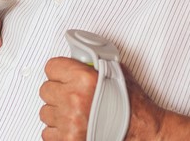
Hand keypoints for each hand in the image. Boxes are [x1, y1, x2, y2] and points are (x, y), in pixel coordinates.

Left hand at [39, 57, 164, 140]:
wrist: (144, 133)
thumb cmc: (134, 107)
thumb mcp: (117, 73)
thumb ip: (93, 62)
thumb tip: (76, 56)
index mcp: (84, 79)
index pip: (51, 67)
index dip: (60, 71)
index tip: (64, 75)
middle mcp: (74, 100)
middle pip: (46, 90)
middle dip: (58, 92)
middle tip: (72, 96)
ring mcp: (69, 122)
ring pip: (45, 112)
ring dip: (58, 113)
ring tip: (76, 114)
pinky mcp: (67, 140)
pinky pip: (48, 132)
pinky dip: (58, 131)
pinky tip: (73, 127)